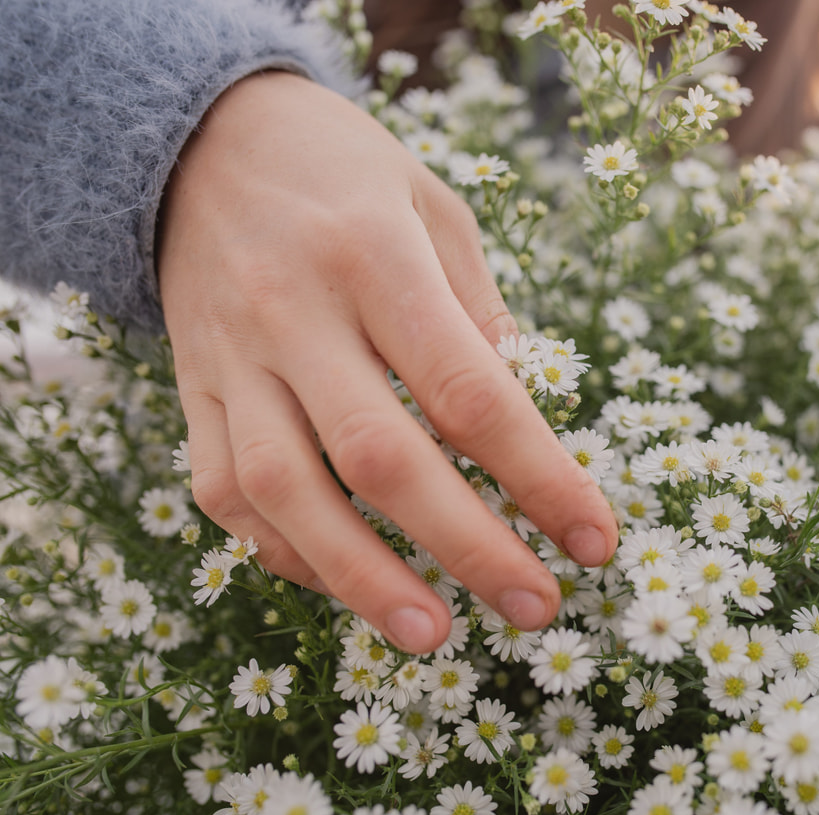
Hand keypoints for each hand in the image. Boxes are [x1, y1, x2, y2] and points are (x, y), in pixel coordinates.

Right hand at [158, 72, 616, 652]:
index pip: (471, 391)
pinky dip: (289, 552)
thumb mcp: (434, 207)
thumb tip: (523, 417)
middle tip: (537, 607)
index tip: (594, 539)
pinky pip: (227, 493)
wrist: (198, 139)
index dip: (540, 476)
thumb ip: (478, 311)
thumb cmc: (345, 174)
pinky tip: (350, 583)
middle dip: (469, 546)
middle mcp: (294, 311)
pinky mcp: (190, 391)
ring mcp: (230, 358)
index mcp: (376, 256)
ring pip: (288, 492)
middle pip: (383, 457)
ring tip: (435, 636)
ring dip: (365, 579)